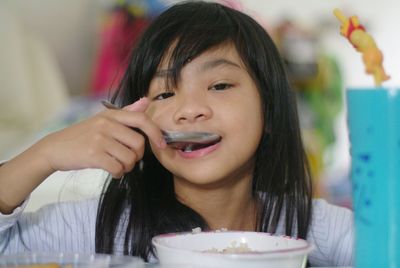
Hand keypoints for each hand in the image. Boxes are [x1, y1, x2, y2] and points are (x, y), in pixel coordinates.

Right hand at [37, 98, 165, 177]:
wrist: (54, 148)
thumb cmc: (82, 135)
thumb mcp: (103, 119)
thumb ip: (126, 112)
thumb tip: (146, 101)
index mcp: (111, 115)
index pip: (142, 120)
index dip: (156, 133)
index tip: (162, 145)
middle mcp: (106, 124)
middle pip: (139, 144)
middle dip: (137, 156)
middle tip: (128, 159)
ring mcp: (99, 139)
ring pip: (129, 158)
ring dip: (127, 167)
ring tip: (118, 165)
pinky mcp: (92, 155)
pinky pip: (117, 168)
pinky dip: (118, 174)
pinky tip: (112, 171)